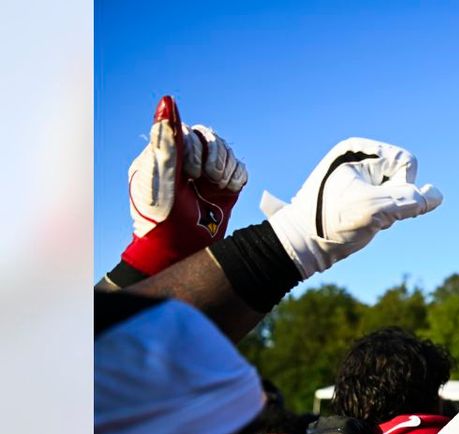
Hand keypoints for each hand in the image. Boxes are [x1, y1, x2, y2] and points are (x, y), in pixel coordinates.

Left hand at [121, 96, 247, 274]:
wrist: (180, 252)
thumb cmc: (162, 218)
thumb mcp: (161, 176)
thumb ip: (167, 138)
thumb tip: (167, 99)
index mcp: (165, 153)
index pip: (189, 132)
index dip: (195, 149)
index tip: (190, 174)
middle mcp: (185, 160)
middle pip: (211, 138)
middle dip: (213, 159)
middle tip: (204, 180)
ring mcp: (205, 173)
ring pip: (227, 152)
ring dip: (225, 169)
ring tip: (214, 187)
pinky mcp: (223, 187)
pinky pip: (240, 168)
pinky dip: (236, 178)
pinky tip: (224, 192)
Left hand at [262, 138, 442, 278]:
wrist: (302, 245)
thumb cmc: (330, 223)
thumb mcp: (372, 209)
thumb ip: (409, 201)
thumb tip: (437, 195)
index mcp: (358, 149)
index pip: (406, 163)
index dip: (400, 187)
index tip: (373, 200)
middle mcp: (360, 158)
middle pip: (404, 178)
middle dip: (393, 200)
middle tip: (364, 212)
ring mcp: (361, 177)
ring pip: (398, 193)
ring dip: (387, 212)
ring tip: (359, 218)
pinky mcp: (362, 194)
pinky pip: (389, 204)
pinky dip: (382, 217)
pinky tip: (362, 223)